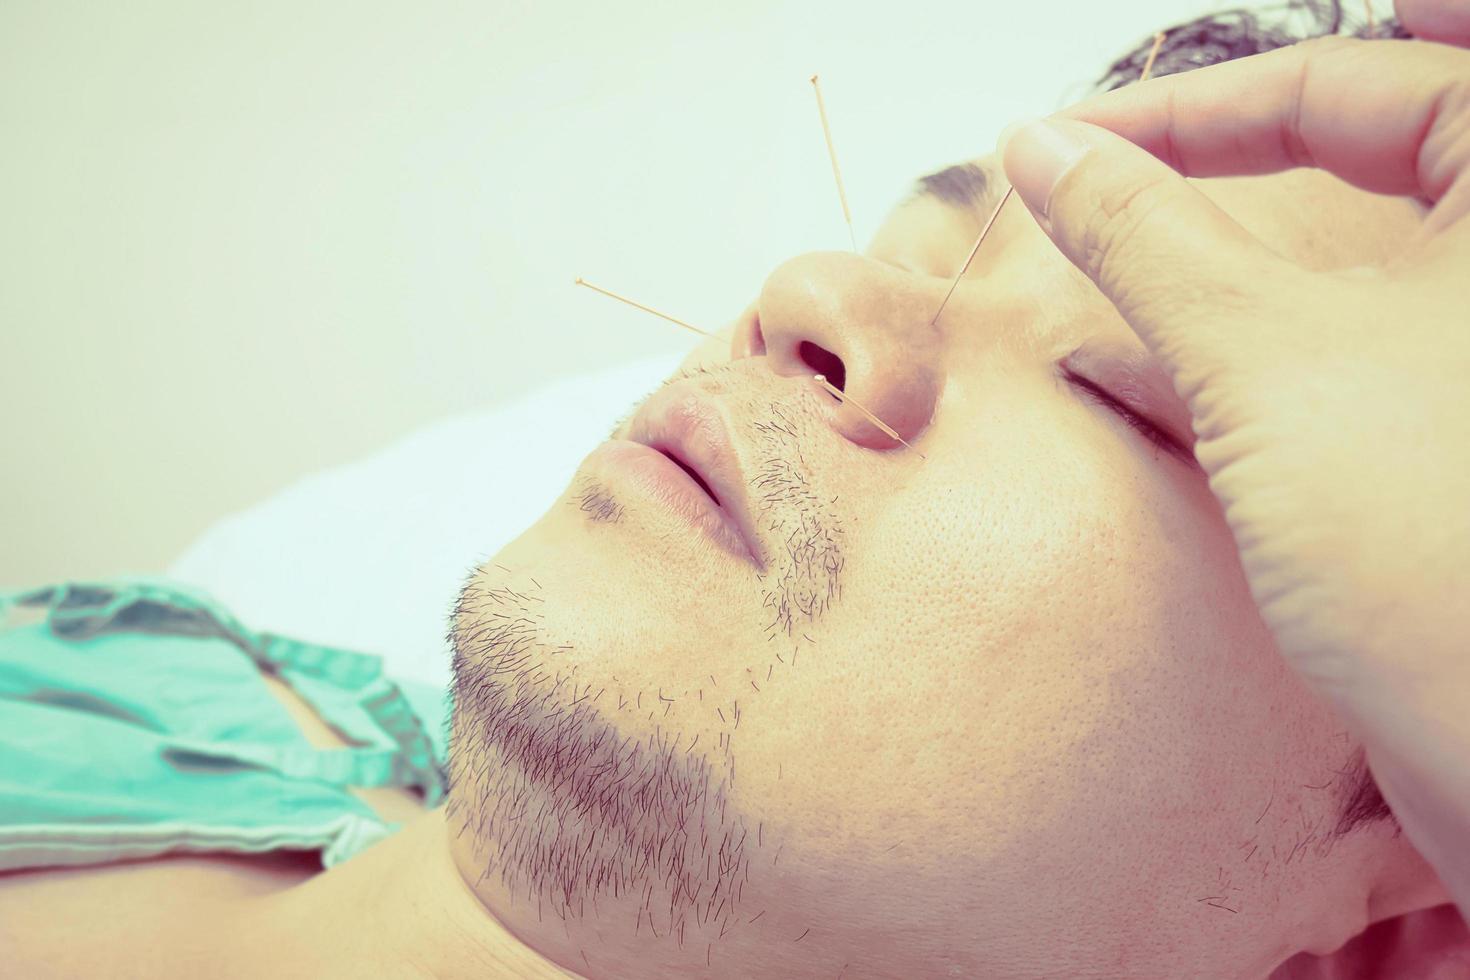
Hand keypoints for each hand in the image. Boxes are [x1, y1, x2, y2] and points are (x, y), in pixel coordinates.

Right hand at [997, 3, 1469, 909]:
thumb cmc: (1445, 552)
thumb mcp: (1262, 354)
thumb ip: (1145, 235)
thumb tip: (1049, 151)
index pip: (1353, 86)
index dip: (1193, 108)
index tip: (1071, 143)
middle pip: (1356, 158)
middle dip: (1218, 166)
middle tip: (1103, 171)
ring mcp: (1464, 374)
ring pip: (1328, 274)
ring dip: (1205, 275)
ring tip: (1091, 273)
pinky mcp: (1428, 459)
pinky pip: (1318, 372)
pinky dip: (1221, 363)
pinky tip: (1121, 377)